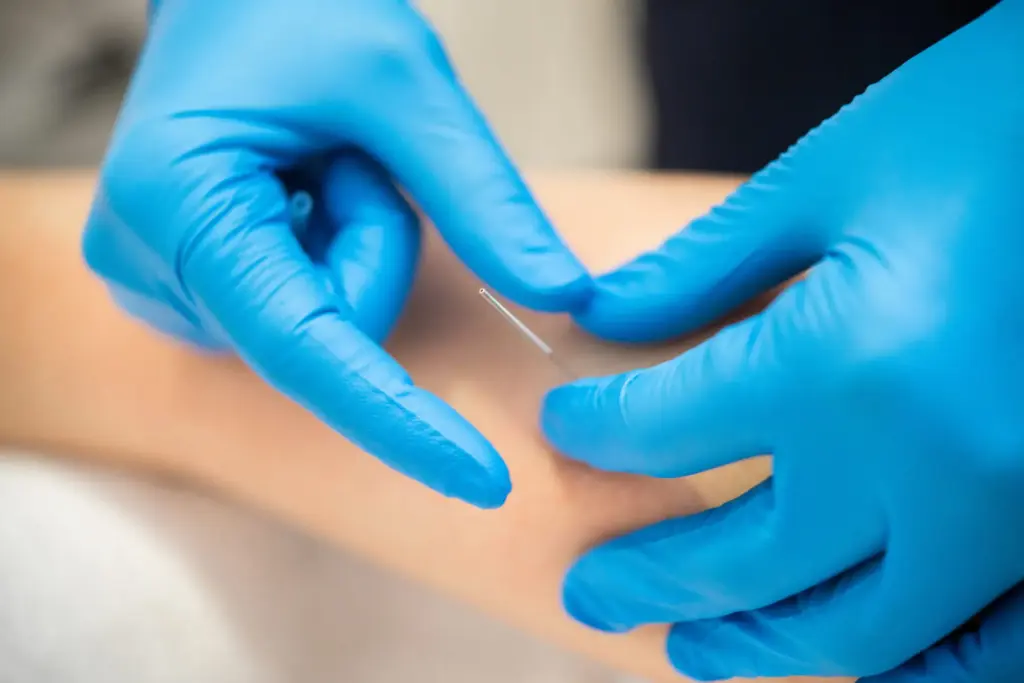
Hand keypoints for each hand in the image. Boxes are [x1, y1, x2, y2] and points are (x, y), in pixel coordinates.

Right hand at [83, 0, 591, 507]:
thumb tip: (563, 295)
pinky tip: (299, 192)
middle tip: (348, 156)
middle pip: (329, 333)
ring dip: (354, 247)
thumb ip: (481, 198)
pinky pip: (299, 315)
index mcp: (180, 206)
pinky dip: (330, 259)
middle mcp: (147, 264)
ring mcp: (160, 285)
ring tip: (316, 163)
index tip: (487, 483)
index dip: (403, 424)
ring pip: (323, 327)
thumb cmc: (300, 10)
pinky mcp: (188, 290)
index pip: (308, 352)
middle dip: (377, 249)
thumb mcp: (404, 83)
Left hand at [542, 0, 1023, 678]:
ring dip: (755, 647)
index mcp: (848, 361)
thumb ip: (703, 266)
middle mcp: (929, 466)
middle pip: (745, 563)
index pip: (669, 430)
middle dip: (648, 580)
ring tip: (684, 646)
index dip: (598, 430)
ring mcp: (1013, 516)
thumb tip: (601, 317)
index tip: (567, 425)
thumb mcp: (832, 174)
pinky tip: (838, 646)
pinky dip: (896, 665)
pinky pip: (980, 651)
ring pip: (854, 634)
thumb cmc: (988, 126)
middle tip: (586, 592)